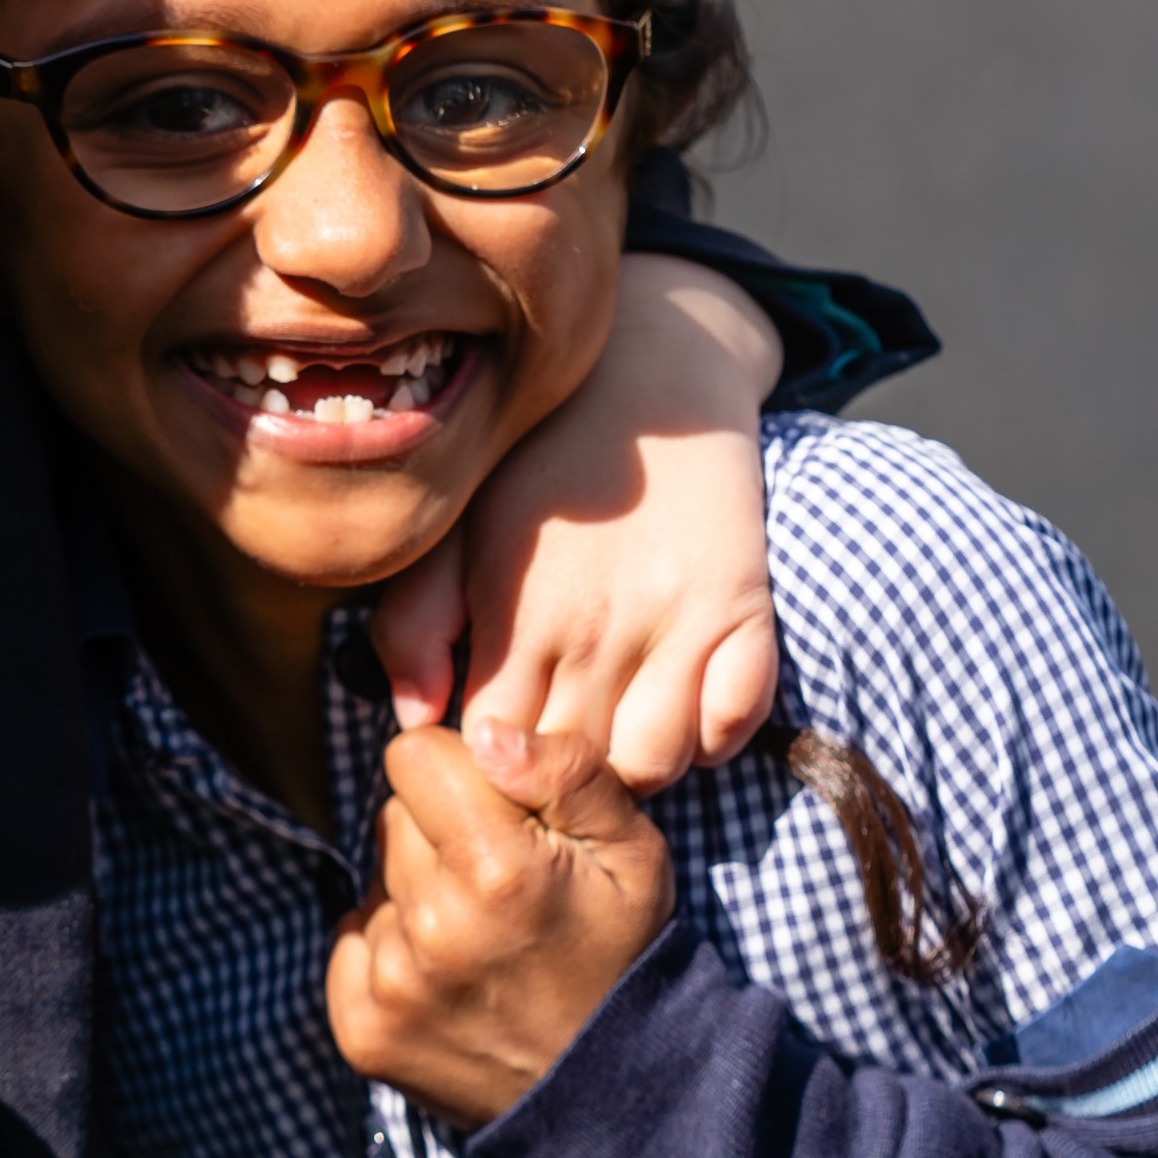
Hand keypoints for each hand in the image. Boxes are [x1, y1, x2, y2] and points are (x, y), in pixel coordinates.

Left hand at [327, 726, 680, 1128]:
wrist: (616, 1088)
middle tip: (497, 881)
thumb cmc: (622, 949)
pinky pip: (351, 942)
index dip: (457, 771)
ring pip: (375, 881)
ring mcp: (392, 986)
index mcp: (498, 869)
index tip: (498, 809)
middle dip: (439, 831)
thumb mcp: (632, 850)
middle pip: (391, 815)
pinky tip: (448, 975)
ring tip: (480, 936)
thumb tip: (484, 733)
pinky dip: (390, 951)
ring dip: (416, 894)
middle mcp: (433, 927)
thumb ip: (564, 772)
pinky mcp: (363, 1031)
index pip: (412, 756)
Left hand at [376, 254, 780, 807]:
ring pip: (653, 765)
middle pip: (570, 771)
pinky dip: (709, 737)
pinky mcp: (744, 607)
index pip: (493, 752)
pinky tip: (676, 708)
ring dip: (628, 770)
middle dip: (552, 787)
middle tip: (547, 764)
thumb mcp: (457, 528)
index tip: (489, 757)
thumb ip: (416, 622)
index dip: (487, 771)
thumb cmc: (536, 461)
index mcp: (515, 610)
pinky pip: (735, 723)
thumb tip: (413, 719)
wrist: (652, 369)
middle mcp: (596, 625)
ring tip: (608, 737)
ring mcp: (677, 620)